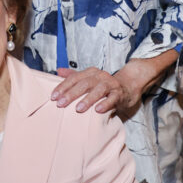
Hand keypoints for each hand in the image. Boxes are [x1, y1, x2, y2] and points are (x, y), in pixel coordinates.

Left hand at [52, 51, 178, 114]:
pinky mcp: (120, 94)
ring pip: (99, 89)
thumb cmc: (105, 85)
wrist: (128, 85)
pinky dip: (106, 104)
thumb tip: (58, 71)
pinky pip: (113, 98)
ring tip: (78, 109)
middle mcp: (100, 76)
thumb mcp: (89, 79)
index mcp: (91, 73)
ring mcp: (111, 84)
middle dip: (71, 94)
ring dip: (88, 99)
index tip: (53, 97)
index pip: (74, 78)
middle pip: (84, 83)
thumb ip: (73, 76)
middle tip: (60, 104)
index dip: (63, 87)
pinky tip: (98, 110)